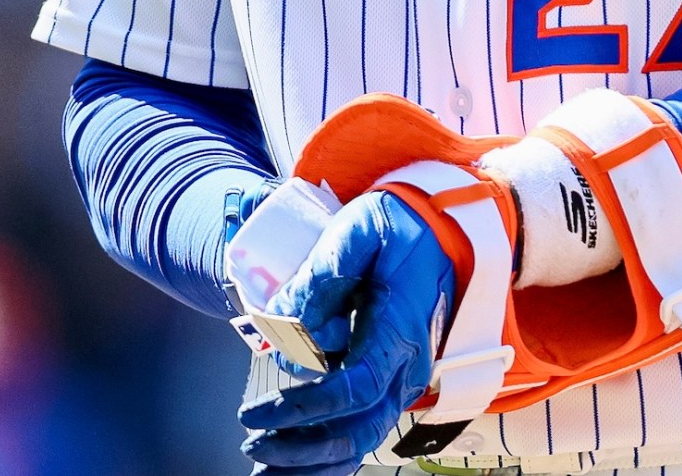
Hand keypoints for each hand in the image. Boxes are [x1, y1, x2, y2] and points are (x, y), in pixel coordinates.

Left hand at [238, 192, 454, 474]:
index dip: (306, 408)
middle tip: (252, 443)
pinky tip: (284, 467)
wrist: (429, 233)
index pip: (357, 387)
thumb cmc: (392, 229)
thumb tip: (292, 317)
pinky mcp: (385, 385)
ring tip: (261, 470)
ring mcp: (398, 381)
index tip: (258, 414)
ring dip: (310, 463)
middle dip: (303, 448)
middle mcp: (406, 365)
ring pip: (360, 442)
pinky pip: (357, 432)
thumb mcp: (359, 229)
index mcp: (400, 329)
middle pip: (360, 430)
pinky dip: (321, 457)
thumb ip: (324, 272)